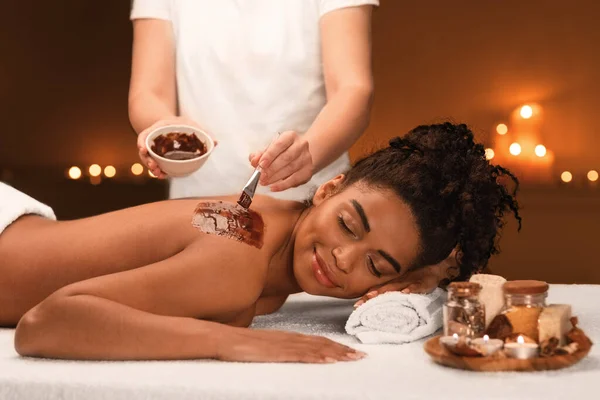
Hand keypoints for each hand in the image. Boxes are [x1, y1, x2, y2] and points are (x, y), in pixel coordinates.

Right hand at [137, 117, 215, 178]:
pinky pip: (155, 163)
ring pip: (148, 159)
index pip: (144, 135)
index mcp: (157, 129)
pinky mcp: (157, 156)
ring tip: (159, 175)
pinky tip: (163, 175)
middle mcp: (153, 139)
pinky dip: (158, 170)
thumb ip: (203, 132)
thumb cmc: (182, 124)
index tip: (143, 149)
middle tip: (154, 167)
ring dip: (152, 168)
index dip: (142, 142)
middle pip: (145, 150)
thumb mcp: (192, 124)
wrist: (174, 124)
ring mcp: (154, 148)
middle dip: (147, 160)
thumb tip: (215, 142)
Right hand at [218, 329, 365, 362]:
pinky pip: (301, 354)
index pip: (315, 340)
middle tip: (362, 355)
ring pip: (316, 348)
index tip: (350, 350)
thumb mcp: (261, 347)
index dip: (334, 345)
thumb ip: (274, 349)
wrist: (221, 338)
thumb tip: (281, 355)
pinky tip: (329, 359)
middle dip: (342, 349)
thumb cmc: (237, 344)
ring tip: (353, 358)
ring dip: (337, 353)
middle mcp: (288, 338)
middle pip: (321, 342)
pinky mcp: (277, 352)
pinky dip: (318, 356)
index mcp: (286, 337)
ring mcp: (283, 344)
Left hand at [249, 131, 313, 191]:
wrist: (300, 155)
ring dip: (275, 177)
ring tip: (264, 182)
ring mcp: (306, 158)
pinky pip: (295, 180)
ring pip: (290, 169)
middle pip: (286, 158)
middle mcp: (301, 145)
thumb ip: (261, 154)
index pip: (279, 145)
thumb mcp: (270, 149)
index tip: (260, 164)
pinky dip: (283, 185)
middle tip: (261, 176)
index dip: (269, 155)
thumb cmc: (282, 151)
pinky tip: (273, 187)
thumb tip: (253, 160)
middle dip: (271, 168)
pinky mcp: (308, 171)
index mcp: (290, 136)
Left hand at [353, 249, 459, 307]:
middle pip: (384, 289)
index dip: (367, 297)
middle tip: (362, 302)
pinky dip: (412, 289)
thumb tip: (377, 302)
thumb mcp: (404, 283)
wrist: (437, 267)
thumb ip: (392, 291)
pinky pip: (417, 286)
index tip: (356, 305)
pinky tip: (406, 292)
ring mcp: (411, 281)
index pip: (378, 290)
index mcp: (394, 282)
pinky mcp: (424, 282)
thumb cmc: (418, 276)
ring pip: (397, 286)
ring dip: (387, 291)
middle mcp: (399, 281)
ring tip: (377, 296)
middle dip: (372, 295)